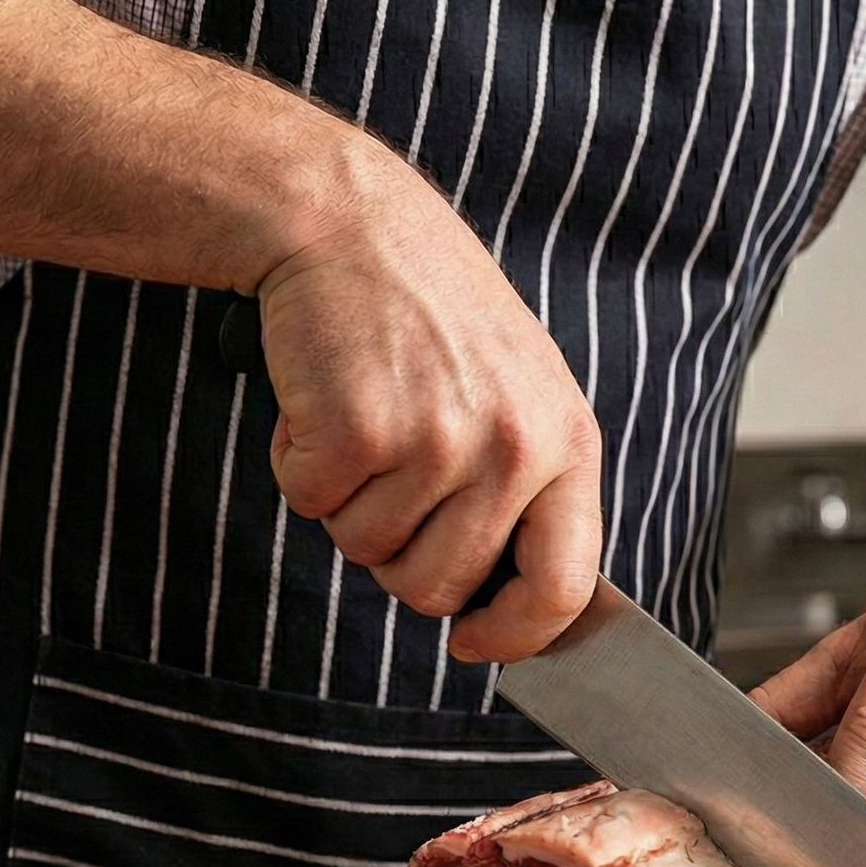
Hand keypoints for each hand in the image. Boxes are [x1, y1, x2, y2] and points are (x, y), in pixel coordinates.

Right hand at [256, 148, 601, 663]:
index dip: (514, 636)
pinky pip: (310, 503)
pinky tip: (323, 400)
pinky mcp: (358, 429)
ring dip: (345, 499)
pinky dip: (298, 462)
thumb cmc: (428, 317)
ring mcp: (437, 440)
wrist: (349, 223)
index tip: (473, 643)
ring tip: (364, 416)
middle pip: (438, 588)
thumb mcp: (516, 394)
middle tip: (388, 473)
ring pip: (367, 551)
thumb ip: (524, 492)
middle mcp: (513, 447)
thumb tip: (502, 607)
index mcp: (567, 442)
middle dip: (397, 553)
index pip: (563, 588)